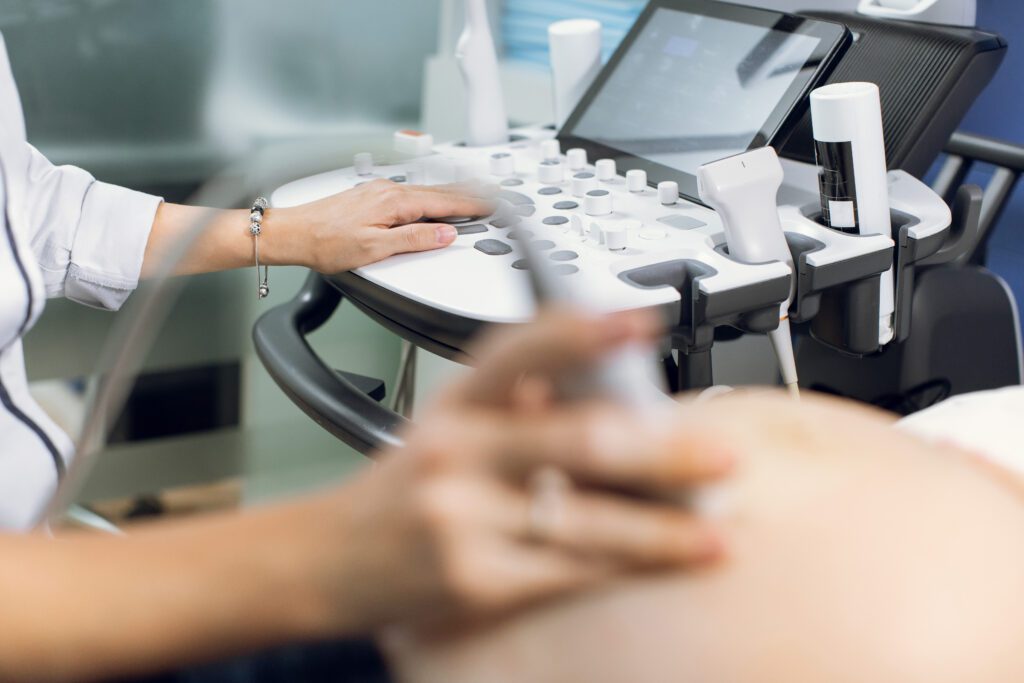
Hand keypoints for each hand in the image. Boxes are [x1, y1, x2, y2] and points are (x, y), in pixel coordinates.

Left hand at [266, 180, 494, 272]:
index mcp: (394, 203)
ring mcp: (378, 191)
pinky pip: (410, 192)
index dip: (470, 205)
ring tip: (470, 195)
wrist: (294, 234)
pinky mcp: (370, 196)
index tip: (490, 204)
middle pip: (437, 193)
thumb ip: (414, 239)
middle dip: (466, 194)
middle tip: (490, 195)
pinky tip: (432, 198)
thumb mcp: (375, 249)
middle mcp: (388, 191)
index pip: (443, 203)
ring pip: (424, 191)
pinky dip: (430, 195)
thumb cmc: (326, 243)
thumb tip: (444, 233)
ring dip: (449, 194)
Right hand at [305, 309, 733, 634]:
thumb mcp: (446, 425)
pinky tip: (664, 563)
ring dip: (661, 528)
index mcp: (455, 403)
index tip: (638, 323)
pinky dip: (624, 566)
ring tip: (714, 532)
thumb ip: (516, 401)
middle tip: (720, 457)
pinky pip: (567, 570)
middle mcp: (456, 451)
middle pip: (575, 441)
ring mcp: (463, 517)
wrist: (325, 559)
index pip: (518, 351)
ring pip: (584, 517)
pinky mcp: (472, 580)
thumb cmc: (400, 489)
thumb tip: (608, 388)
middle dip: (660, 452)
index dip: (580, 333)